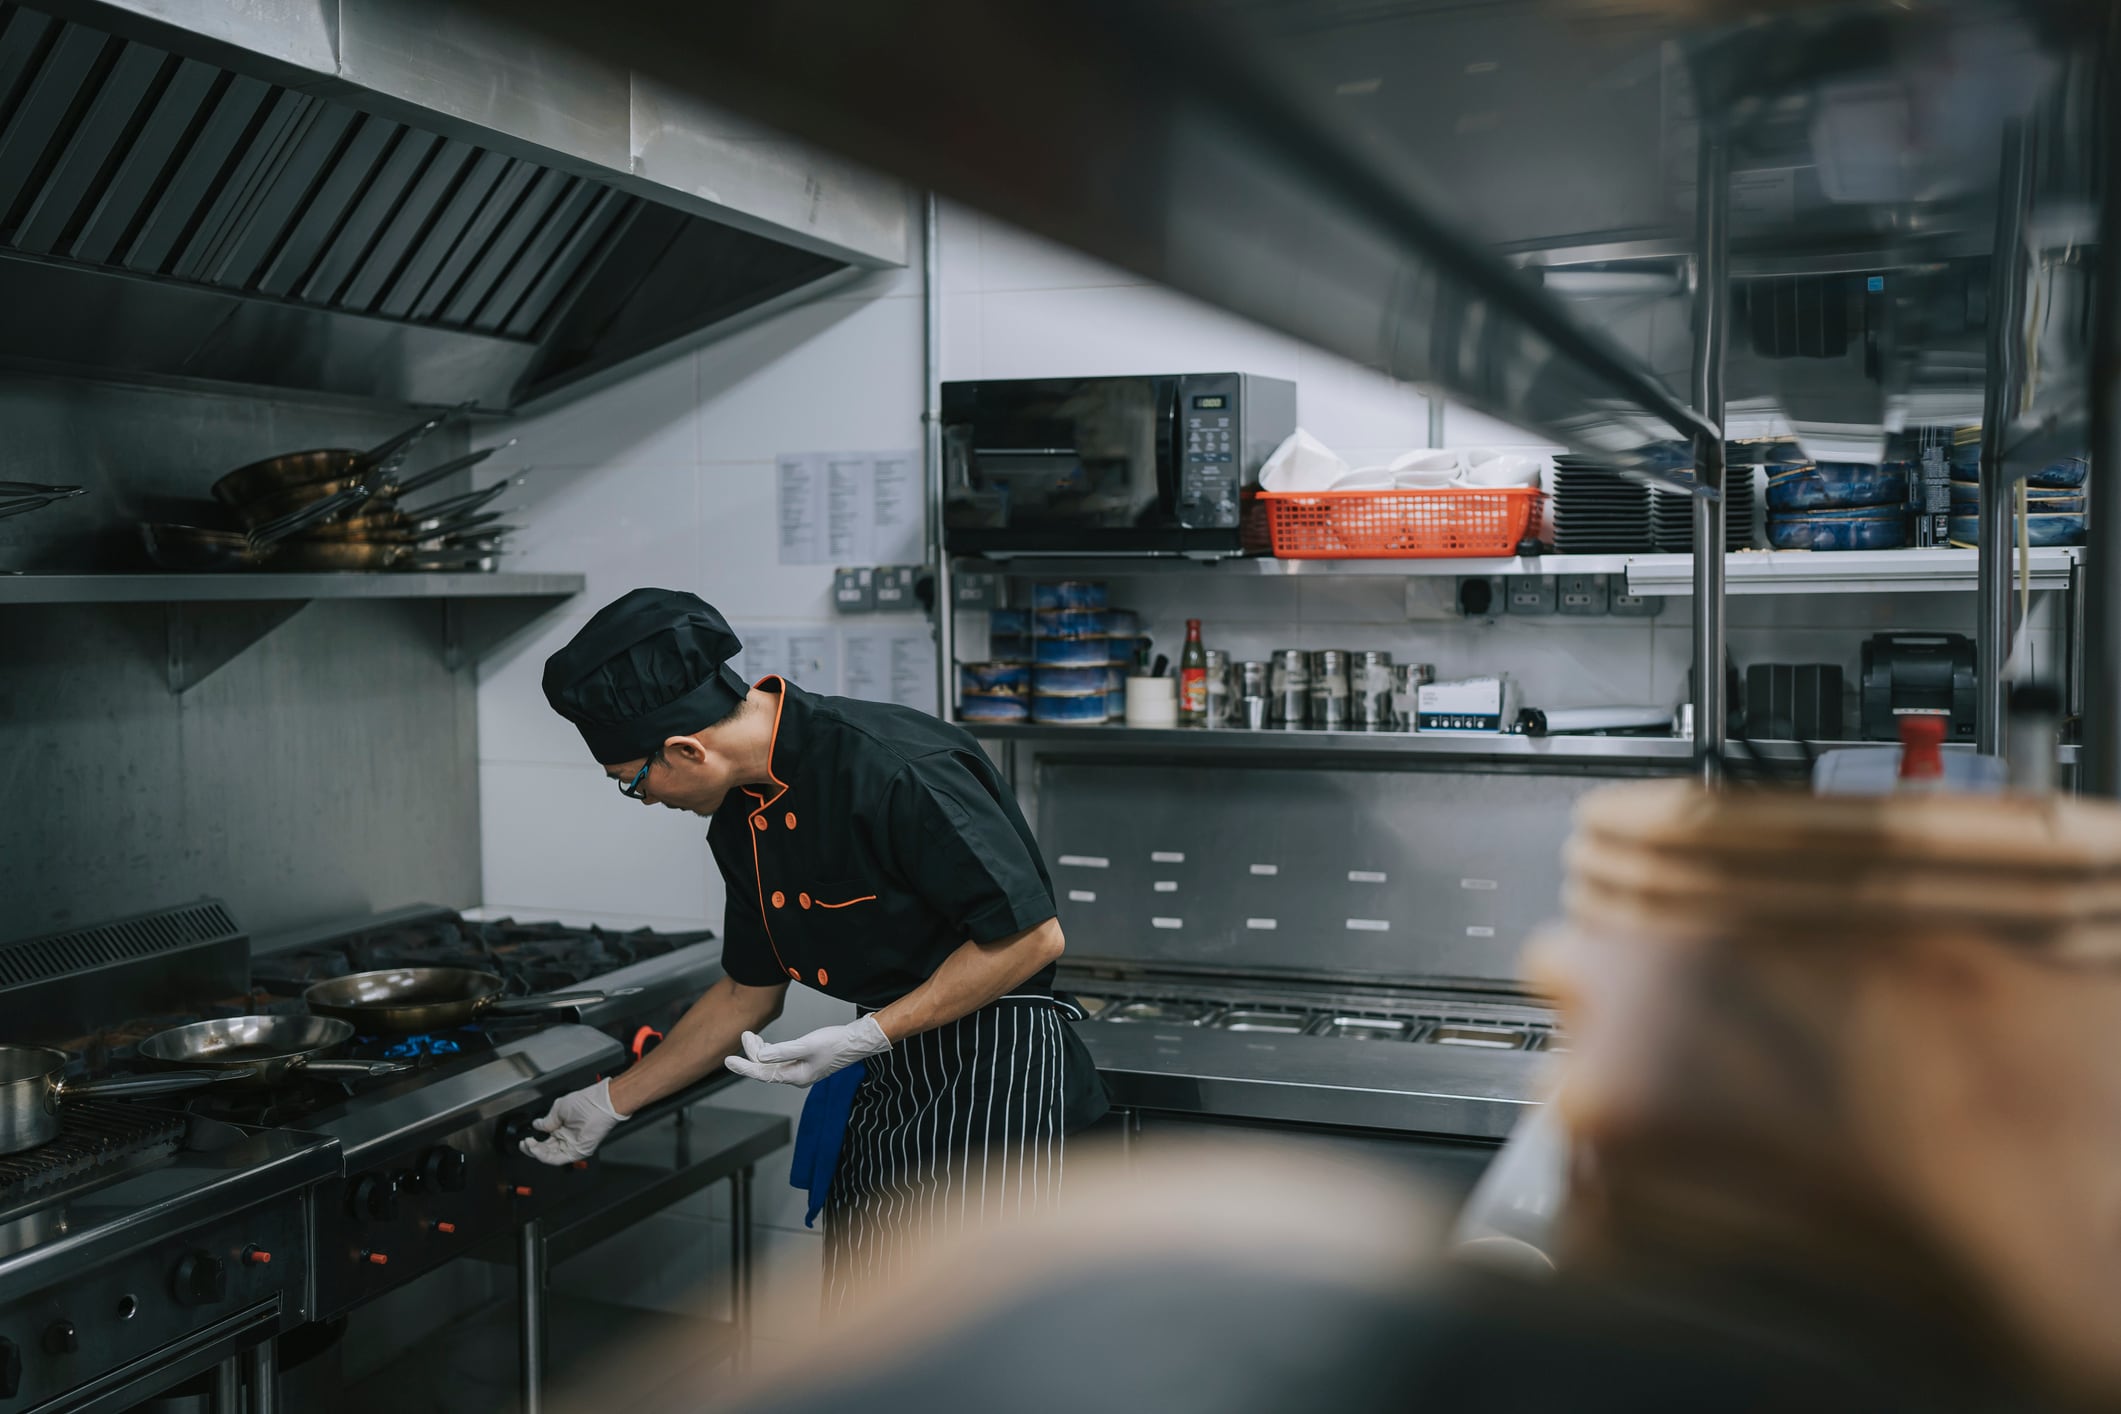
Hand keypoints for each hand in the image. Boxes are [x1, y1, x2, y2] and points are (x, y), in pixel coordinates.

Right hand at [519, 1078, 627, 1164]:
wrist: (600, 1104)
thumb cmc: (587, 1102)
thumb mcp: (559, 1108)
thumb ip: (547, 1120)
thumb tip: (536, 1125)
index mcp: (561, 1128)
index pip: (544, 1141)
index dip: (533, 1142)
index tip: (525, 1139)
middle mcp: (566, 1138)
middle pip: (545, 1150)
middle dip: (532, 1149)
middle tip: (524, 1144)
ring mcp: (571, 1145)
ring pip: (550, 1156)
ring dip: (536, 1153)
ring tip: (528, 1145)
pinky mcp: (577, 1151)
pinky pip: (558, 1159)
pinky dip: (545, 1156)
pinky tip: (537, 1149)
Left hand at [724, 1016, 890, 1086]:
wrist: (858, 1041)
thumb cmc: (837, 1042)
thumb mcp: (807, 1044)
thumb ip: (782, 1051)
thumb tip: (760, 1056)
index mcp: (796, 1076)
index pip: (762, 1074)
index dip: (744, 1067)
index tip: (728, 1060)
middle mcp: (797, 1077)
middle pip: (766, 1068)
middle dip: (752, 1053)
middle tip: (745, 1034)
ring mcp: (801, 1070)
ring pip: (772, 1064)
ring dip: (760, 1051)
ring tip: (752, 1036)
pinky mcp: (806, 1062)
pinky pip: (781, 1060)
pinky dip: (771, 1051)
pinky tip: (767, 1042)